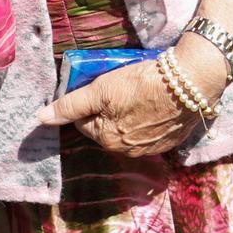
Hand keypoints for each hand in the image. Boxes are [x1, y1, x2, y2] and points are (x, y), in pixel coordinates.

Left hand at [33, 35, 230, 156]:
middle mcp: (129, 151)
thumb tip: (40, 119)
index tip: (105, 87)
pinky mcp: (173, 140)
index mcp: (108, 140)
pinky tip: (159, 103)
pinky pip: (154, 132)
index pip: (86, 122)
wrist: (192, 81)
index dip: (92, 102)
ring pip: (131, 131)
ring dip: (132, 117)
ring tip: (143, 94)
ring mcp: (153, 148)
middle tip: (123, 88)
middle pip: (108, 128)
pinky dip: (153, 120)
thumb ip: (71, 105)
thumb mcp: (102, 89)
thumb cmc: (143, 83)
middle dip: (111, 111)